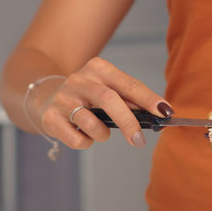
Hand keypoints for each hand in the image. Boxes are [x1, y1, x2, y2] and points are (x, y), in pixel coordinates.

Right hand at [29, 57, 173, 148]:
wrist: (45, 96)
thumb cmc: (88, 96)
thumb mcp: (108, 89)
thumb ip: (130, 100)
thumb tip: (159, 114)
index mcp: (99, 69)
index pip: (130, 84)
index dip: (149, 99)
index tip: (166, 112)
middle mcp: (80, 80)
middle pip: (109, 100)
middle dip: (128, 122)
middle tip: (139, 141)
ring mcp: (63, 98)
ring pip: (92, 122)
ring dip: (103, 134)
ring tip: (101, 131)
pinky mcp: (51, 117)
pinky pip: (77, 138)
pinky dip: (86, 141)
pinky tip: (83, 133)